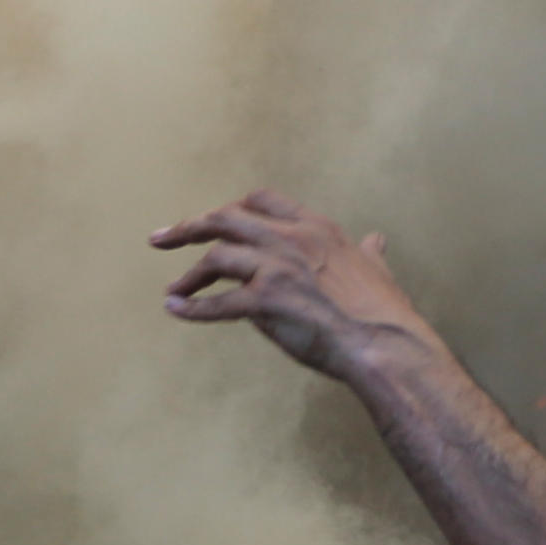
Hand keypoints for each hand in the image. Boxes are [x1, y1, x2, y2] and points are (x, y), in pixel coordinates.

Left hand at [152, 190, 437, 379]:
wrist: (384, 344)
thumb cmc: (382, 312)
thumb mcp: (377, 269)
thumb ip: (369, 252)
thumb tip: (377, 239)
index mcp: (316, 228)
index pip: (261, 200)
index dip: (232, 208)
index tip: (211, 220)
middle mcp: (292, 239)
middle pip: (226, 218)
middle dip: (189, 227)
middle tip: (161, 239)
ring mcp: (277, 268)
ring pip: (217, 257)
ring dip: (189, 275)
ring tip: (173, 291)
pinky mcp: (267, 302)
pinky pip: (218, 304)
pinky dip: (192, 309)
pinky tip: (175, 311)